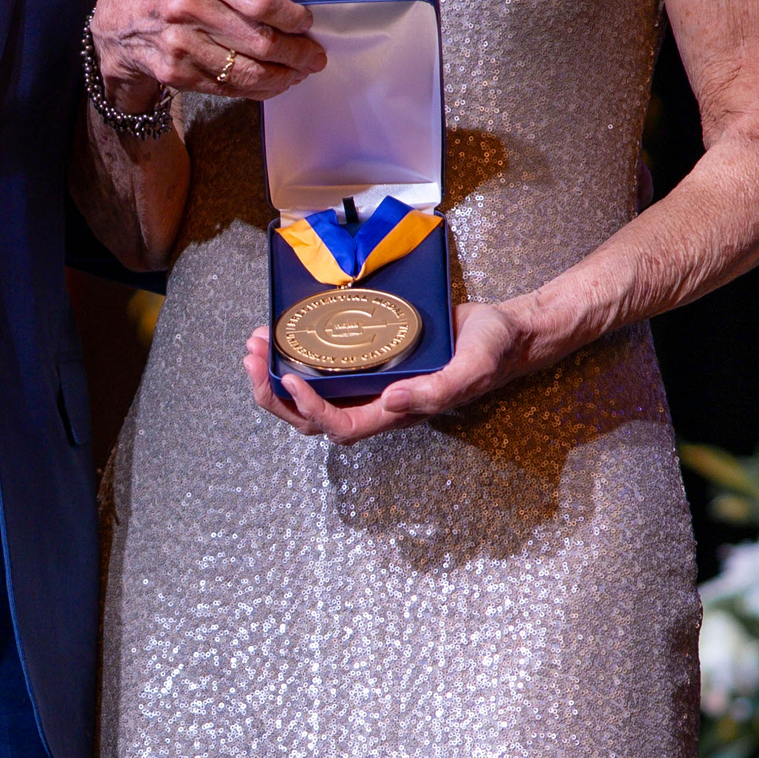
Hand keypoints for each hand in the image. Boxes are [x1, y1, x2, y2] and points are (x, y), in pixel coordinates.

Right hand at [91, 0, 324, 107]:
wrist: (121, 14)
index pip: (263, 1)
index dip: (295, 18)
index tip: (309, 24)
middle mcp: (187, 7)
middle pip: (260, 41)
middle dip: (297, 53)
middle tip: (314, 56)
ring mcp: (179, 45)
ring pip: (248, 72)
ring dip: (282, 77)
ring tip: (298, 72)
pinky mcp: (176, 74)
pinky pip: (229, 88)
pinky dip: (258, 89)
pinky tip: (272, 81)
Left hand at [243, 302, 533, 440]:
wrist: (505, 332)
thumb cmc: (492, 351)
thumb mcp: (474, 368)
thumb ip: (440, 389)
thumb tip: (392, 402)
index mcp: (396, 412)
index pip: (340, 426)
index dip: (310, 408)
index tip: (289, 377)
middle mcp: (377, 403)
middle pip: (311, 418)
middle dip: (274, 394)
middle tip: (252, 357)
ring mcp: (371, 384)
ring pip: (310, 395)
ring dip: (275, 376)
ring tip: (255, 344)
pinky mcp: (370, 360)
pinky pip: (324, 367)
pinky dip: (297, 354)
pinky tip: (282, 332)